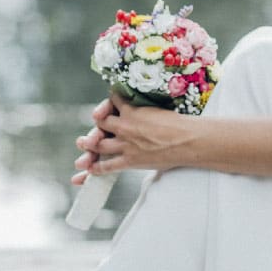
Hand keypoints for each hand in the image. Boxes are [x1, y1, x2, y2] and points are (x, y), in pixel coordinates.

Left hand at [72, 93, 187, 183]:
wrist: (188, 140)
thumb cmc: (179, 123)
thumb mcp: (159, 108)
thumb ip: (145, 109)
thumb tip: (142, 110)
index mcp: (132, 109)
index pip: (113, 101)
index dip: (109, 103)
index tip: (107, 105)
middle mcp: (124, 125)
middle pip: (101, 123)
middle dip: (96, 125)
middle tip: (92, 129)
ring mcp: (125, 144)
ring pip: (99, 144)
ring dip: (88, 145)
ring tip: (82, 144)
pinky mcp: (129, 161)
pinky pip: (107, 166)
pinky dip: (97, 168)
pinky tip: (90, 169)